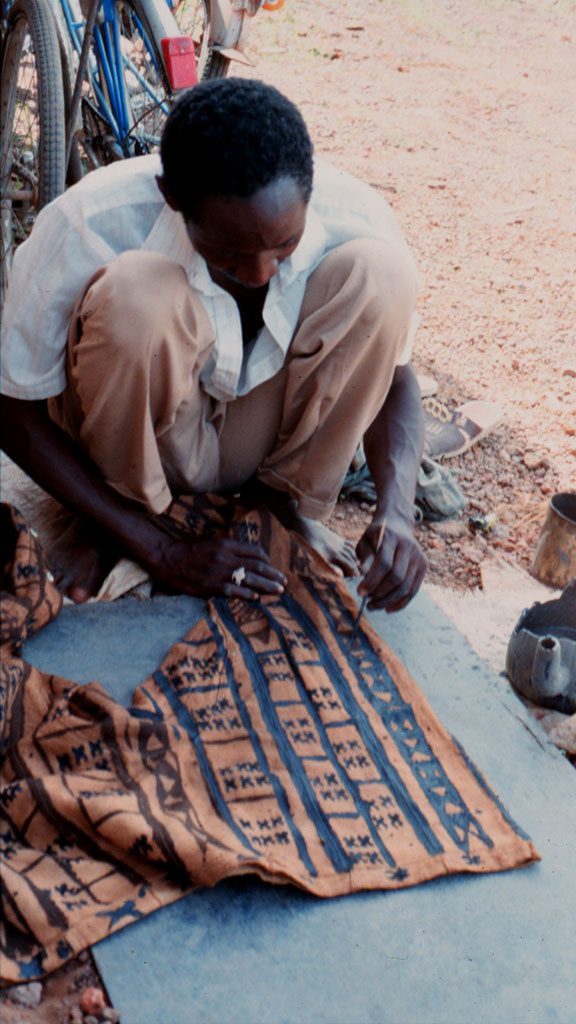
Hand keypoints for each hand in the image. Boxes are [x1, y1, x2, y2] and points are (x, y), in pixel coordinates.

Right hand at [148, 531, 286, 599]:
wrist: (168, 557)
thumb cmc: (189, 550)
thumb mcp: (211, 543)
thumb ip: (228, 549)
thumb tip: (246, 557)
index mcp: (226, 544)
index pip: (254, 551)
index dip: (266, 560)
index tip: (272, 567)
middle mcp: (226, 557)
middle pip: (257, 566)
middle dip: (273, 574)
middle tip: (285, 581)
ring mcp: (219, 572)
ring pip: (249, 579)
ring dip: (266, 585)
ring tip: (279, 590)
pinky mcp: (211, 585)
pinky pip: (234, 590)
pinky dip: (247, 594)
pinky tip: (256, 598)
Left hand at [355, 513, 427, 612]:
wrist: (397, 525)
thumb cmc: (376, 537)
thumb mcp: (365, 542)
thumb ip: (364, 557)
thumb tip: (362, 574)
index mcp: (391, 537)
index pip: (384, 563)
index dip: (372, 581)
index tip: (360, 592)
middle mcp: (408, 545)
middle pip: (397, 576)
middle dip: (380, 593)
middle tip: (367, 602)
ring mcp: (418, 555)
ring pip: (406, 586)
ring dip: (389, 601)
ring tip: (374, 606)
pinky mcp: (424, 564)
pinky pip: (414, 589)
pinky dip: (401, 602)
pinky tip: (388, 609)